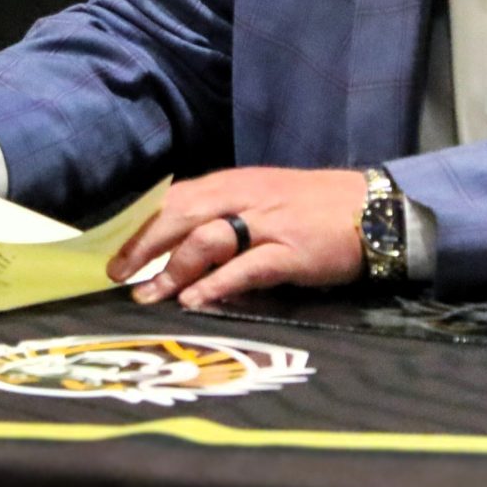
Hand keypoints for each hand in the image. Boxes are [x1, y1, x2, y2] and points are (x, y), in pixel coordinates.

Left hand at [109, 166, 367, 308]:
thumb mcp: (261, 198)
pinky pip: (247, 267)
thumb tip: (176, 239)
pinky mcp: (292, 252)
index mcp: (232, 184)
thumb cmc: (313, 207)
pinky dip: (218, 284)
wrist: (375, 207)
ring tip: (149, 296)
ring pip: (207, 240)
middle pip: (180, 215)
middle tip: (117, 274)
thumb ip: (222, 214)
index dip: (140, 223)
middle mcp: (244, 198)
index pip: (174, 198)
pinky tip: (196, 302)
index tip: (112, 248)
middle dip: (143, 244)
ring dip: (173, 269)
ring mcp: (268, 224)